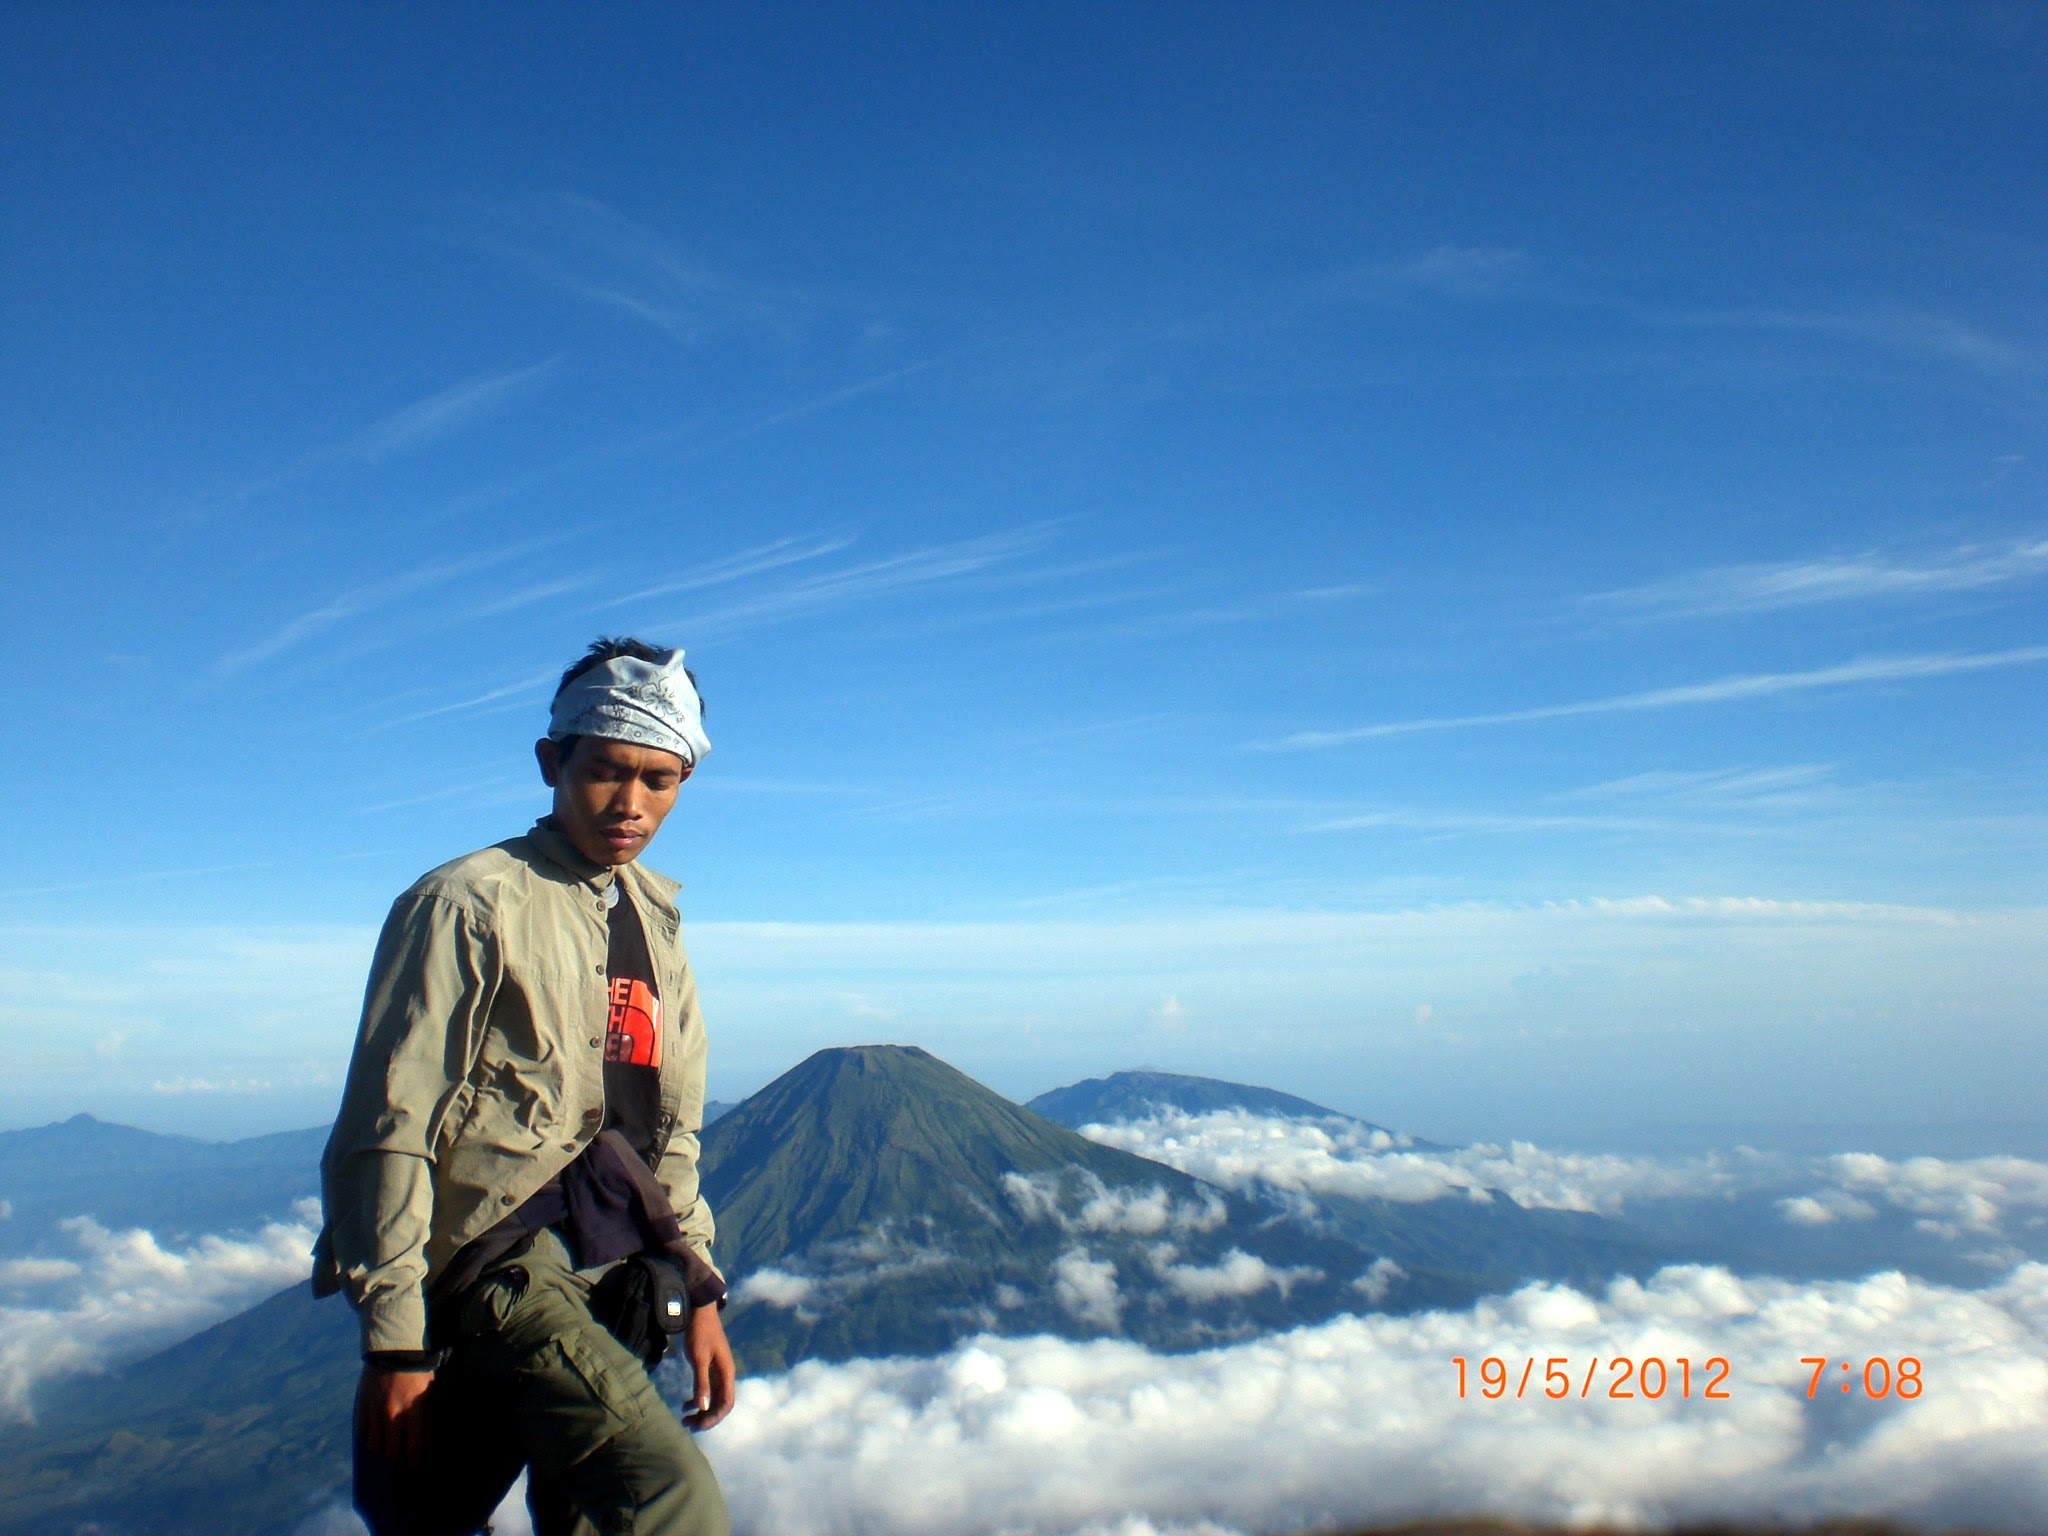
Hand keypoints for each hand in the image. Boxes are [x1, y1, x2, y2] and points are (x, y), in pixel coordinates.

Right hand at [355, 1364, 434, 1466]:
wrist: (395, 1349)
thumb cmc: (419, 1371)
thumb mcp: (431, 1392)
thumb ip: (429, 1418)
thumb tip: (429, 1444)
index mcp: (414, 1410)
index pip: (414, 1447)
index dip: (415, 1462)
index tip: (416, 1468)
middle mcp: (393, 1414)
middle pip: (391, 1452)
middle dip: (398, 1461)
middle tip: (402, 1462)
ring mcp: (375, 1411)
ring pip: (375, 1446)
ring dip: (382, 1452)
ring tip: (388, 1451)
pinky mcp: (362, 1406)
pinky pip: (361, 1433)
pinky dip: (368, 1440)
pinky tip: (375, 1439)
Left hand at [681, 1303, 735, 1429]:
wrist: (699, 1312)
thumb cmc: (699, 1333)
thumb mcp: (698, 1358)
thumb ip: (701, 1383)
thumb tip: (702, 1407)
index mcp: (726, 1373)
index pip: (726, 1404)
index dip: (713, 1418)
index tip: (697, 1425)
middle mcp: (725, 1375)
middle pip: (720, 1405)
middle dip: (705, 1418)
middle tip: (687, 1425)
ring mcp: (718, 1372)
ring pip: (713, 1400)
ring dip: (701, 1412)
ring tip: (684, 1420)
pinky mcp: (710, 1369)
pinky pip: (707, 1391)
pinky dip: (698, 1400)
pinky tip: (685, 1405)